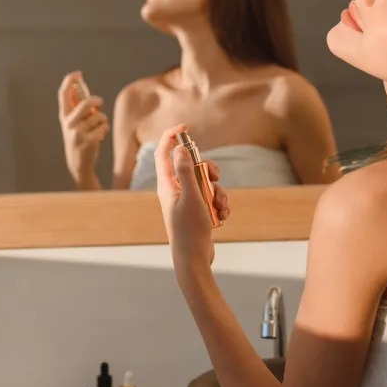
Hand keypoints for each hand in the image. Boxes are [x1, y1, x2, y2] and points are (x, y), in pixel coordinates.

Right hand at [57, 72, 108, 185]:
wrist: (78, 164)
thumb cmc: (79, 139)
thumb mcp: (74, 123)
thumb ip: (77, 107)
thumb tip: (79, 86)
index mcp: (64, 116)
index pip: (63, 95)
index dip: (69, 81)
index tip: (77, 73)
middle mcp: (69, 123)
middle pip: (87, 103)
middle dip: (97, 101)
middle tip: (100, 103)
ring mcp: (78, 133)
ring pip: (99, 116)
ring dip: (102, 121)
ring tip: (98, 128)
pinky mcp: (88, 141)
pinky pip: (104, 127)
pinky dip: (105, 130)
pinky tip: (100, 136)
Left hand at [155, 124, 230, 270]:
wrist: (194, 259)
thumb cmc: (189, 231)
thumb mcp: (191, 197)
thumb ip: (186, 171)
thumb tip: (180, 148)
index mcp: (167, 185)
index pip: (164, 154)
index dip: (171, 137)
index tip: (184, 127)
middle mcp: (175, 191)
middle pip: (191, 167)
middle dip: (208, 170)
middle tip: (214, 176)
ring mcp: (187, 201)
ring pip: (206, 184)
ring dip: (218, 192)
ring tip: (220, 207)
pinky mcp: (198, 211)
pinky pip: (212, 199)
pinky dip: (220, 205)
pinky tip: (222, 216)